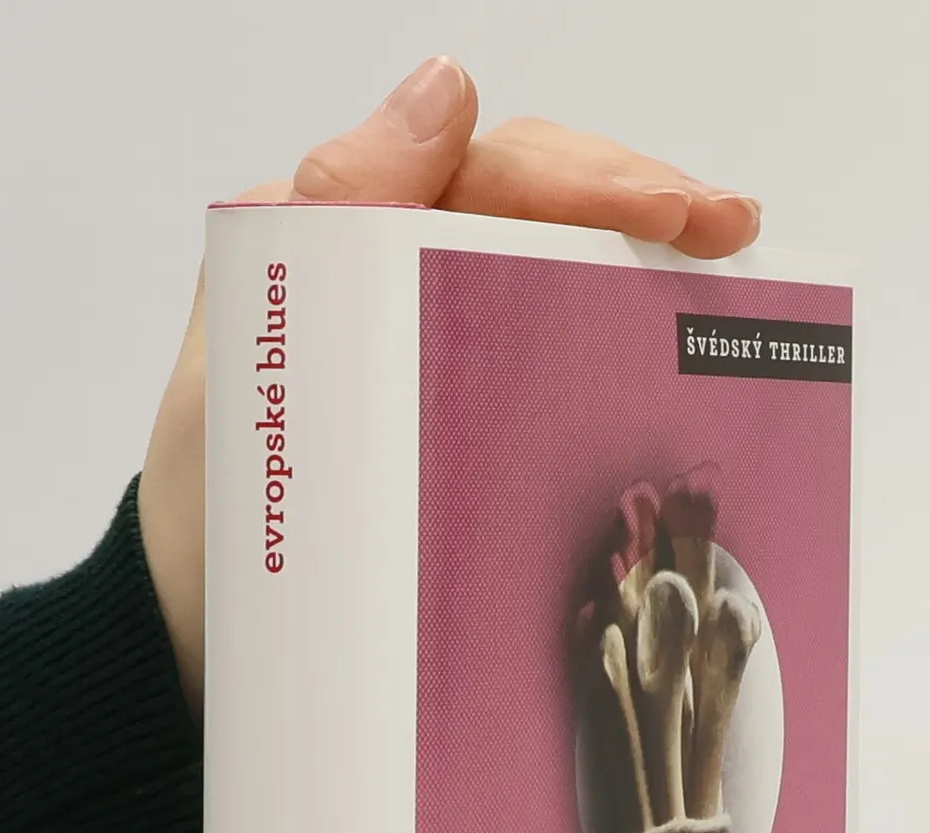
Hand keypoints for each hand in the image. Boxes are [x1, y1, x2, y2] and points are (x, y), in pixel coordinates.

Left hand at [137, 57, 764, 718]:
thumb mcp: (240, 363)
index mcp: (337, 243)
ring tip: (728, 272)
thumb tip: (444, 89)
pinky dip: (610, 351)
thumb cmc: (207, 518)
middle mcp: (388, 277)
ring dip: (640, 269)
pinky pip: (542, 361)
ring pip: (551, 277)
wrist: (198, 646)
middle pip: (536, 209)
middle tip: (731, 234)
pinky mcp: (454, 425)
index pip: (486, 172)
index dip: (589, 178)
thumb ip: (321, 222)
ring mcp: (429, 351)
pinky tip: (671, 353)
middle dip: (639, 208)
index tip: (675, 214)